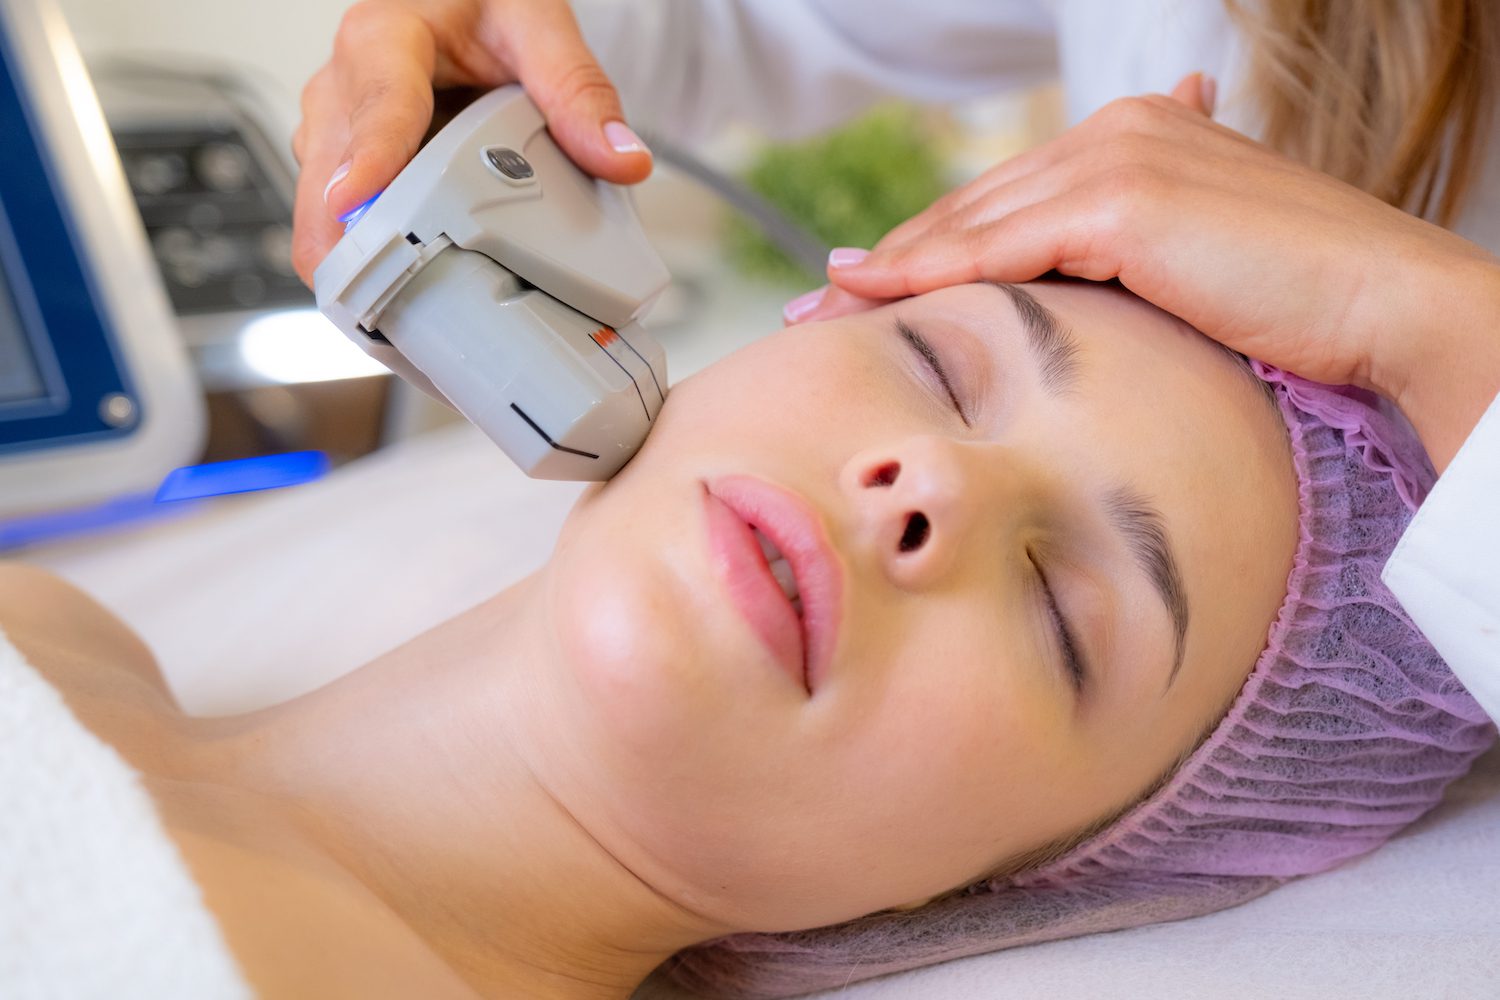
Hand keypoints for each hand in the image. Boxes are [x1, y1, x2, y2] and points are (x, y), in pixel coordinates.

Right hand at [291, 0, 650, 285]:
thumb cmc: (480, 3)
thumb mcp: (536, 24)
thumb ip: (578, 90)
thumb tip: (622, 158)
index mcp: (384, 38)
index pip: (377, 105)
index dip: (368, 159)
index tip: (357, 202)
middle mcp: (342, 84)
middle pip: (328, 178)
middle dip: (351, 244)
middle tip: (391, 306)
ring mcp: (334, 130)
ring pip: (320, 211)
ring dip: (355, 262)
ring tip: (402, 317)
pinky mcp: (340, 163)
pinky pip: (335, 222)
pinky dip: (363, 260)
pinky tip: (401, 297)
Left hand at [789, 74, 1499, 470]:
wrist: (1383, 305)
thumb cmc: (1295, 305)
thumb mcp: (1188, 270)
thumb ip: (1125, 259)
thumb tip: (1076, 281)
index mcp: (1135, 136)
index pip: (1003, 202)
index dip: (927, 247)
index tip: (863, 289)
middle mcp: (1119, 130)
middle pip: (974, 208)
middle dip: (890, 261)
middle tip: (816, 305)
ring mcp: (1119, 157)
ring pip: (974, 226)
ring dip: (890, 273)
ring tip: (824, 311)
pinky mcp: (1121, 200)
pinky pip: (999, 248)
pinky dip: (932, 276)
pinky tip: (876, 298)